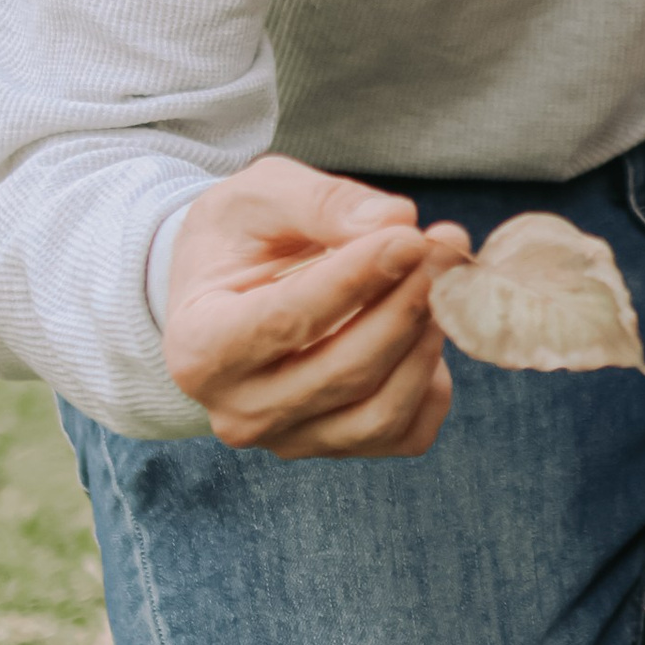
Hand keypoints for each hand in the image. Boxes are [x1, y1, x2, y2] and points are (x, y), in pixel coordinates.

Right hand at [163, 157, 472, 460]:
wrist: (232, 289)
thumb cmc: (242, 237)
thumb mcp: (261, 196)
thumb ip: (322, 203)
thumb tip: (395, 220)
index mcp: (199, 347)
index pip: (287, 321)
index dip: (356, 279)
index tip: (410, 237)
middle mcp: (237, 410)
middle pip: (344, 372)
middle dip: (406, 304)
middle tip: (445, 244)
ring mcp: (289, 439)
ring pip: (380, 413)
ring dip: (426, 342)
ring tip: (444, 278)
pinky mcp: (338, 447)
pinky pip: (406, 433)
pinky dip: (433, 383)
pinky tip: (428, 327)